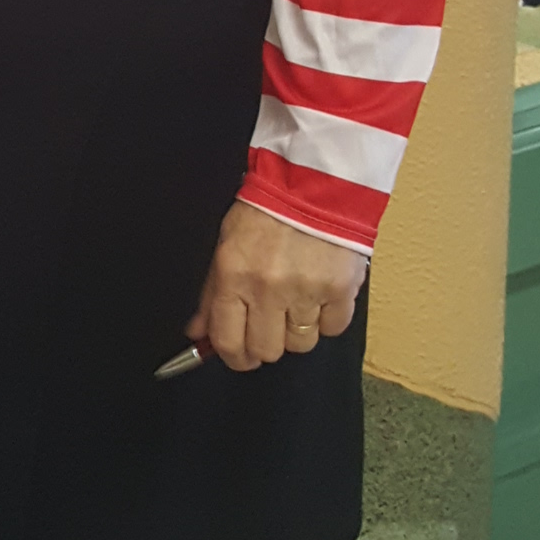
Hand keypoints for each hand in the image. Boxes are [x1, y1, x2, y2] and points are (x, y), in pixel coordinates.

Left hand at [190, 202, 365, 374]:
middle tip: (270, 325)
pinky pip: (333, 328)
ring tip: (298, 301)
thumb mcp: (227, 245)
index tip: (241, 356)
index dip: (235, 357)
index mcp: (234, 276)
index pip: (228, 342)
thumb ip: (212, 294)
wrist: (314, 182)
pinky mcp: (340, 289)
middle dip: (266, 343)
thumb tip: (198, 333)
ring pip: (301, 344)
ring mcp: (306, 291)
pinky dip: (327, 318)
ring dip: (298, 330)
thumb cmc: (268, 210)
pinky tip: (321, 294)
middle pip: (266, 350)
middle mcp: (268, 289)